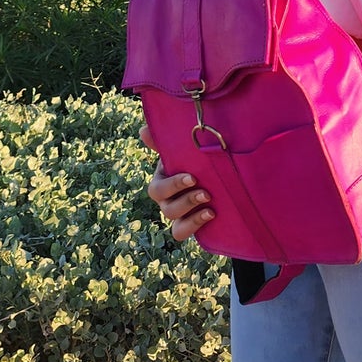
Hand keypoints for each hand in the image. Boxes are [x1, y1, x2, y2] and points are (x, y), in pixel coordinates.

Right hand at [140, 121, 213, 241]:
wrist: (218, 177)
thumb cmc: (197, 160)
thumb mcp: (185, 150)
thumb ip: (164, 141)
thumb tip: (143, 130)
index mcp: (162, 180)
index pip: (158, 189)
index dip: (173, 185)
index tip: (193, 178)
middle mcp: (166, 199)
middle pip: (165, 206)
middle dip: (185, 200)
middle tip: (205, 192)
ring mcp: (177, 213)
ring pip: (172, 219)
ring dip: (191, 212)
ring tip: (209, 203)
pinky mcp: (188, 224)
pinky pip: (180, 232)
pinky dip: (193, 225)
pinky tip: (210, 214)